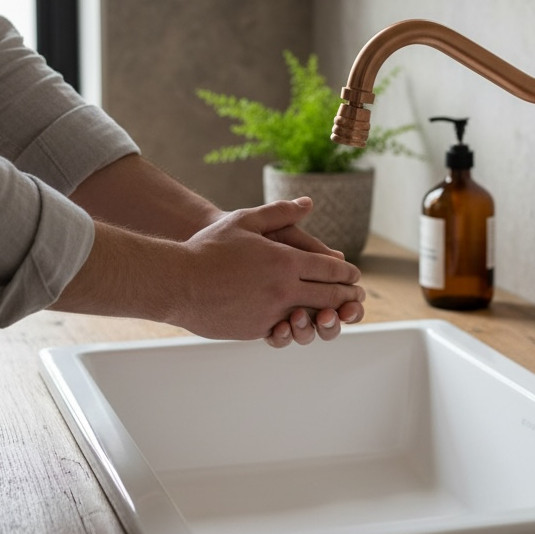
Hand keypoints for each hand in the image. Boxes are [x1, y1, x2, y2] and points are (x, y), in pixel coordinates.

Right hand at [171, 199, 364, 341]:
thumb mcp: (245, 221)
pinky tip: (302, 321)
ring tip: (335, 312)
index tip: (354, 274)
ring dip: (329, 315)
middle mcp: (283, 290)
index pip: (329, 269)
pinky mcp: (256, 330)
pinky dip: (297, 325)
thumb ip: (280, 212)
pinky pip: (285, 329)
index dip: (346, 272)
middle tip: (357, 297)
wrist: (177, 282)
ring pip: (311, 317)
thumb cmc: (209, 248)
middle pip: (328, 296)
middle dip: (347, 296)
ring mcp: (271, 313)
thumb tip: (307, 203)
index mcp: (285, 262)